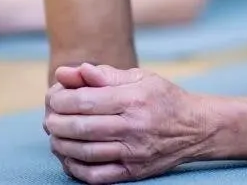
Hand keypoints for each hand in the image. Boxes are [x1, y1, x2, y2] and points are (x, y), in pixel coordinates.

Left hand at [44, 63, 207, 183]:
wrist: (196, 128)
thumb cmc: (163, 98)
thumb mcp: (140, 77)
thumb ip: (103, 74)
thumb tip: (68, 72)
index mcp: (134, 99)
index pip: (85, 100)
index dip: (60, 99)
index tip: (54, 97)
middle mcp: (134, 126)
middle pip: (80, 128)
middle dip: (56, 122)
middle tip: (50, 118)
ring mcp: (134, 152)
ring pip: (84, 152)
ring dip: (60, 145)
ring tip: (55, 136)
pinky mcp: (134, 171)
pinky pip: (96, 175)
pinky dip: (75, 168)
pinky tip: (68, 157)